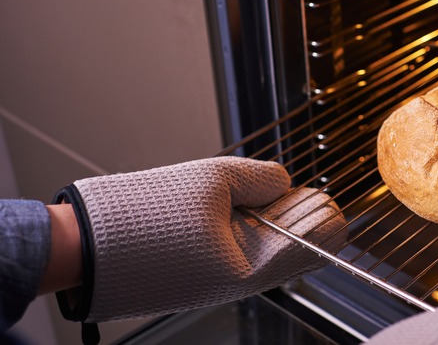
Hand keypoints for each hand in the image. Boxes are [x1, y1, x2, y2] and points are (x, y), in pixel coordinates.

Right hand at [53, 156, 344, 322]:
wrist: (85, 247)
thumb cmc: (148, 216)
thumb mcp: (216, 179)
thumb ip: (262, 179)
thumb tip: (284, 181)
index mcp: (253, 267)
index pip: (311, 246)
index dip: (323, 218)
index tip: (330, 200)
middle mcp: (239, 281)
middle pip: (290, 249)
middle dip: (301, 219)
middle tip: (311, 196)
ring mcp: (217, 280)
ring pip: (264, 249)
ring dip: (275, 222)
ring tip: (280, 197)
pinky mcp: (197, 275)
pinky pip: (237, 252)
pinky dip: (250, 230)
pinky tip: (250, 209)